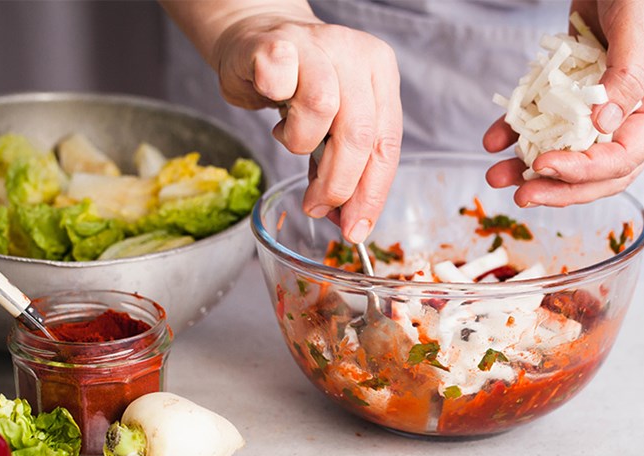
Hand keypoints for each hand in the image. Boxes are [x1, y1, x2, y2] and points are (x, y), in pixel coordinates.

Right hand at [162, 1, 402, 243]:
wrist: (256, 38)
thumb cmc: (297, 87)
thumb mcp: (332, 124)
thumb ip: (344, 165)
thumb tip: (347, 220)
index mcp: (380, 72)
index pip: (387, 143)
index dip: (372, 193)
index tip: (356, 229)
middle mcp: (356, 53)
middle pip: (360, 132)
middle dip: (338, 184)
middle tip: (318, 206)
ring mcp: (317, 43)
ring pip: (322, 108)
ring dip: (301, 141)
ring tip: (291, 138)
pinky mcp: (276, 43)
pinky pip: (280, 84)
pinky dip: (274, 108)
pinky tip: (272, 107)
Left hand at [483, 0, 643, 206]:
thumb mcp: (643, 28)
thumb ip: (626, 77)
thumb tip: (603, 126)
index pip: (624, 158)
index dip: (584, 171)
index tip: (545, 167)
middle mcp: (631, 114)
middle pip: (596, 171)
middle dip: (558, 187)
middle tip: (520, 195)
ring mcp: (600, 105)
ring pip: (567, 151)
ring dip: (530, 168)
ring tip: (496, 176)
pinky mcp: (572, 89)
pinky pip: (545, 119)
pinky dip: (519, 131)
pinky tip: (493, 139)